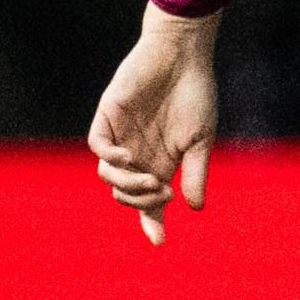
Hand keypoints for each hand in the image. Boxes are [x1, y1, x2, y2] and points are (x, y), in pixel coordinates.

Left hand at [89, 10, 220, 244]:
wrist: (182, 57)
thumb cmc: (195, 95)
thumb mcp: (201, 140)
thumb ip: (195, 172)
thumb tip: (195, 208)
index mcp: (160, 162)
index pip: (150, 200)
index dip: (152, 221)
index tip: (159, 242)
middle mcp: (137, 154)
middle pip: (125, 193)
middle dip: (140, 201)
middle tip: (161, 192)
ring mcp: (120, 137)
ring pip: (107, 175)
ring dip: (126, 184)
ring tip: (149, 179)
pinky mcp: (107, 118)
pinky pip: (97, 146)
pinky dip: (109, 158)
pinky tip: (128, 158)